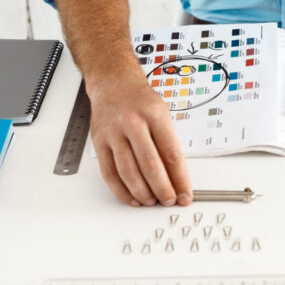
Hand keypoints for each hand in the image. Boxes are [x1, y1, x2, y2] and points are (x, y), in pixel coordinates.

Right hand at [87, 69, 191, 206]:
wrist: (113, 83)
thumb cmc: (140, 100)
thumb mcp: (163, 115)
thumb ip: (168, 144)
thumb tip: (177, 178)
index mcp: (155, 116)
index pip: (171, 154)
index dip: (180, 179)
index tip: (186, 195)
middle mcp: (133, 123)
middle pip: (150, 165)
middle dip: (162, 189)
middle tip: (169, 200)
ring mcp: (114, 133)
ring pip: (128, 171)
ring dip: (142, 192)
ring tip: (152, 201)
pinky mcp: (99, 142)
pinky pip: (109, 172)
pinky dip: (121, 190)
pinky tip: (132, 197)